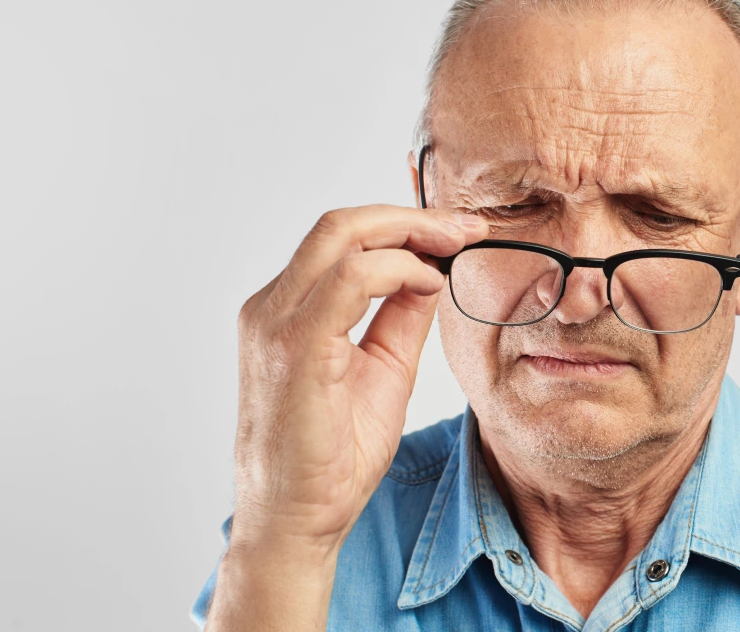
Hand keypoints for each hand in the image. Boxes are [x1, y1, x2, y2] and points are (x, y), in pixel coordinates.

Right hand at [206, 204, 485, 631]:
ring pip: (341, 237)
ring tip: (457, 246)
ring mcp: (275, 324)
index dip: (405, 225)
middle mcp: (272, 307)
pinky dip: (396, 270)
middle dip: (413, 217)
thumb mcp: (383, 370)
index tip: (460, 232)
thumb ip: (401, 318)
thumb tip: (432, 272)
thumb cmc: (331, 458)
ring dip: (410, 233)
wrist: (296, 522)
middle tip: (468, 227)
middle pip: (341, 224)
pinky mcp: (294, 348)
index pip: (342, 238)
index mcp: (287, 310)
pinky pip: (348, 280)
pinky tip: (429, 283)